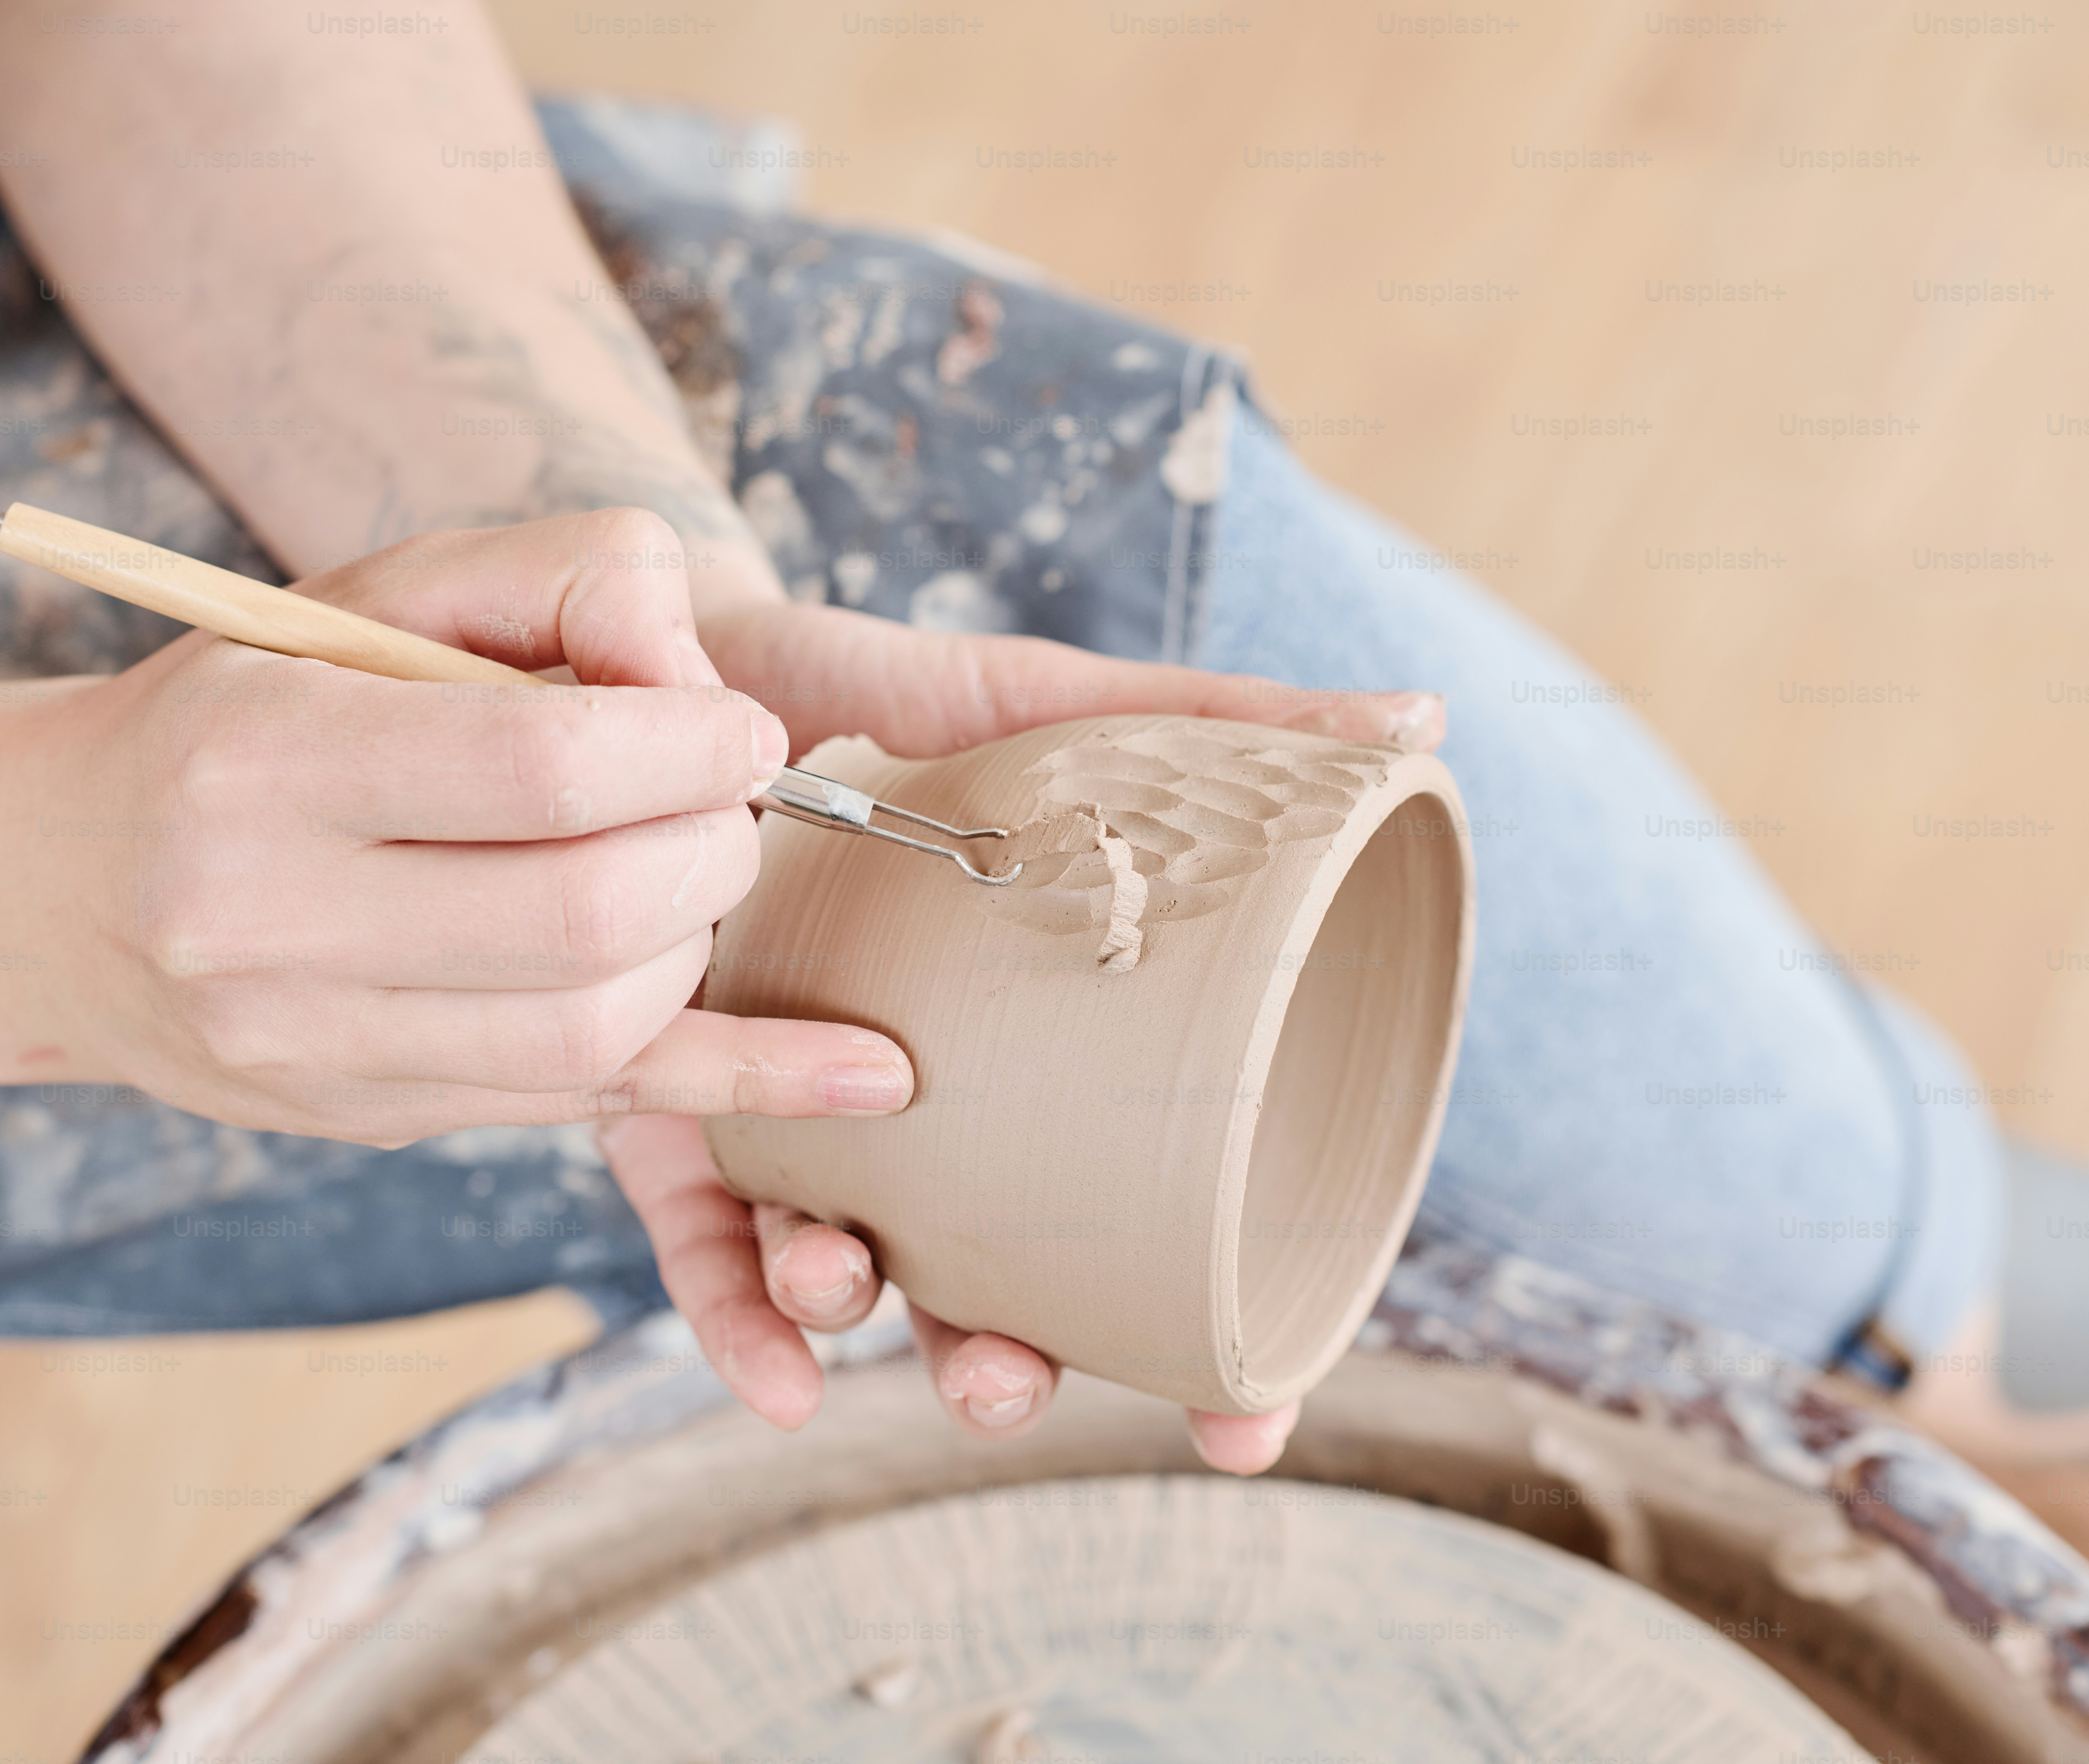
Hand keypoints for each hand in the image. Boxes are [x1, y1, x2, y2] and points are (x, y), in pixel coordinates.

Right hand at [0, 511, 916, 1146]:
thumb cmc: (253, 703)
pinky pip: (593, 1109)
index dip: (692, 745)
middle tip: (728, 806)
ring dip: (707, 947)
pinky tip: (868, 1080)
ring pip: (601, 1028)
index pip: (545, 768)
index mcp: (261, 762)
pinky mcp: (370, 1117)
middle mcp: (266, 921)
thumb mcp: (381, 592)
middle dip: (713, 851)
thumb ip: (560, 581)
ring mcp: (313, 1046)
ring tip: (700, 879)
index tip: (743, 730)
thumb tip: (703, 674)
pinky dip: (748, 1086)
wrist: (62, 879)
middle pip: (591, 912)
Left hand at [603, 599, 1445, 1474]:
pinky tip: (783, 1378)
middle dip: (1000, 1360)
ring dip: (856, 1311)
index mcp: (1029, 1057)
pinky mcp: (671, 1100)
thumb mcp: (1054, 707)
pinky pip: (703, 1238)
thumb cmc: (891, 695)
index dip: (1191, 1351)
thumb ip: (1219, 726)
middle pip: (980, 1285)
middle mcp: (916, 1113)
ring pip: (837, 1265)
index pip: (1129, 1232)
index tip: (1242, 1427)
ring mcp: (788, 1118)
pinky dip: (735, 1315)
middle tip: (1012, 1383)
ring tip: (860, 1291)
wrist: (698, 662)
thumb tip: (1417, 718)